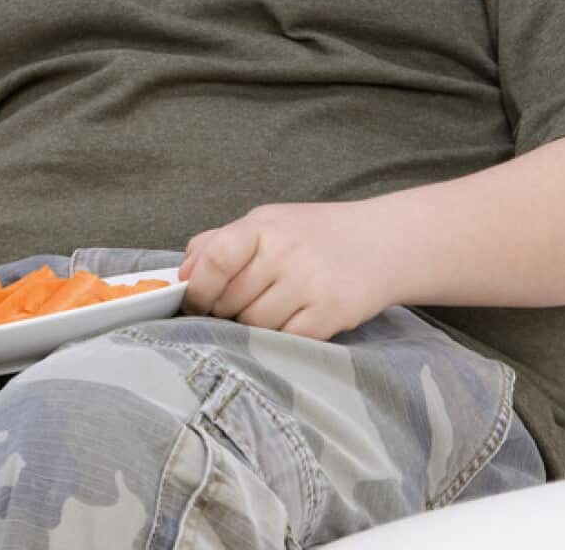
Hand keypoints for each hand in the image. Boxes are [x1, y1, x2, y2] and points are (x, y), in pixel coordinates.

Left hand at [178, 201, 395, 340]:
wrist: (382, 242)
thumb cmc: (311, 236)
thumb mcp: (264, 224)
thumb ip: (216, 244)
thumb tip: (181, 275)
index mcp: (263, 225)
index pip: (215, 258)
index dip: (197, 288)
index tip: (195, 302)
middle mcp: (286, 251)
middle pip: (230, 301)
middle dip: (225, 311)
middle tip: (238, 307)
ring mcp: (310, 282)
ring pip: (254, 325)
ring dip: (253, 326)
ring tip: (271, 309)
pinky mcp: (331, 312)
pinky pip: (284, 339)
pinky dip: (281, 338)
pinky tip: (292, 321)